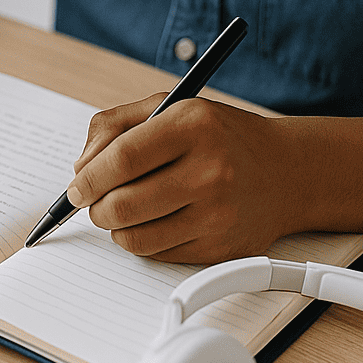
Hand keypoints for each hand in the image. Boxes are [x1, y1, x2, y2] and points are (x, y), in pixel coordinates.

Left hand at [66, 95, 289, 262]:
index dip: (89, 178)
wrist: (286, 171)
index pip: (122, 158)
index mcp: (192, 125)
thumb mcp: (169, 107)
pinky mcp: (221, 247)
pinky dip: (143, 241)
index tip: (76, 187)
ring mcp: (218, 213)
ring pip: (135, 238)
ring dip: (116, 228)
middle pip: (124, 205)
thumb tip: (81, 168)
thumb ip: (114, 126)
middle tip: (94, 202)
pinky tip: (155, 221)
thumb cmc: (219, 136)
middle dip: (96, 208)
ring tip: (124, 210)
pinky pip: (158, 254)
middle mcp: (209, 170)